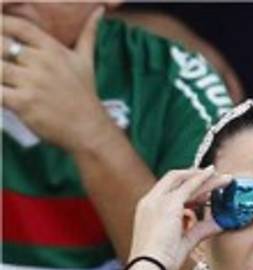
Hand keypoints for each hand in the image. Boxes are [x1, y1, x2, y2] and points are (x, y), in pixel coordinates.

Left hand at [1, 8, 111, 151]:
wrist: (91, 132)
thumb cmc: (86, 96)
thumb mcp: (86, 62)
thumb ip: (87, 34)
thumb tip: (99, 11)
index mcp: (52, 49)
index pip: (16, 26)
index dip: (1, 25)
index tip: (0, 35)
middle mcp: (41, 63)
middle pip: (0, 45)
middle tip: (4, 64)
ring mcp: (32, 83)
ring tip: (4, 78)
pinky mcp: (23, 104)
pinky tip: (3, 94)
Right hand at [129, 167, 228, 269]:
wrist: (149, 268)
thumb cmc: (162, 262)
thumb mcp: (184, 242)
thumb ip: (201, 230)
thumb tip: (220, 223)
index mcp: (149, 210)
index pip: (168, 191)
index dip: (186, 186)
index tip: (203, 188)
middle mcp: (150, 201)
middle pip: (175, 180)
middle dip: (195, 176)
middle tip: (214, 175)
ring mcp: (157, 201)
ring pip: (184, 181)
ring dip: (204, 178)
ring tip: (224, 178)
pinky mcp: (168, 206)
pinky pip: (189, 187)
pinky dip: (203, 180)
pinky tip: (217, 178)